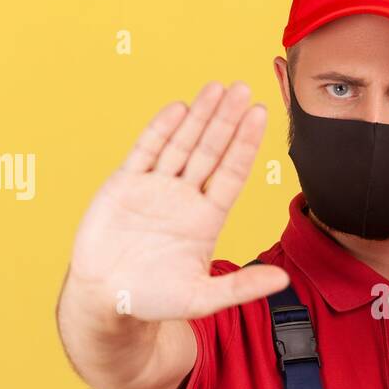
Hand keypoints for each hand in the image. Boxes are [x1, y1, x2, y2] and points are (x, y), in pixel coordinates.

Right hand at [68, 81, 289, 320]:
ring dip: (198, 116)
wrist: (106, 299)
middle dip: (226, 120)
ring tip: (216, 88)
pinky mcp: (124, 184)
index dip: (245, 144)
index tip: (261, 115)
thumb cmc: (155, 300)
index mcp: (207, 219)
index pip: (231, 173)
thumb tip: (283, 282)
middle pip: (210, 151)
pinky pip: (145, 151)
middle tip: (243, 89)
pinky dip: (160, 130)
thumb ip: (241, 288)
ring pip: (181, 144)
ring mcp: (155, 187)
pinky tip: (178, 108)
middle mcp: (185, 197)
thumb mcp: (202, 299)